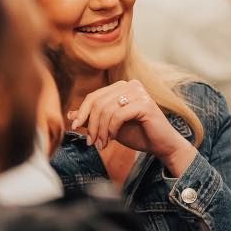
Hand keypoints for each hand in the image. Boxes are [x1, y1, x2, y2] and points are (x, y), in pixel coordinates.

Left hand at [68, 79, 191, 172]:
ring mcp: (139, 93)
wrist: (161, 145)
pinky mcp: (145, 104)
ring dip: (101, 130)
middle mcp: (131, 85)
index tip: (76, 128)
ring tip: (102, 144)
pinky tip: (113, 139)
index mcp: (123, 87)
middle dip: (92, 125)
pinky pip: (118, 115)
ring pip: (106, 109)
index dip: (82, 112)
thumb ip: (93, 118)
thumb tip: (70, 114)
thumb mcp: (110, 125)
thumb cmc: (137, 133)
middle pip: (98, 102)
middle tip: (91, 142)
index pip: (94, 96)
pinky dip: (112, 130)